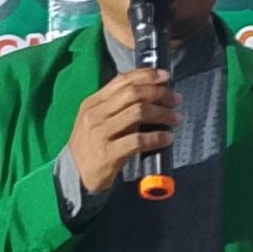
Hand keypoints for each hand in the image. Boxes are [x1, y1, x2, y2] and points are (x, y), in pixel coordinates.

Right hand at [66, 67, 179, 195]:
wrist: (77, 175)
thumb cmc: (92, 145)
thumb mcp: (97, 120)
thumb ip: (116, 106)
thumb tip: (149, 92)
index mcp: (92, 102)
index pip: (121, 81)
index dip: (146, 76)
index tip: (165, 76)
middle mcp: (95, 114)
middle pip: (133, 94)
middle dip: (159, 93)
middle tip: (175, 99)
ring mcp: (100, 133)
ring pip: (138, 113)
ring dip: (162, 114)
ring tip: (175, 118)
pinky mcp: (108, 153)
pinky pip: (138, 140)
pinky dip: (156, 137)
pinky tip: (167, 138)